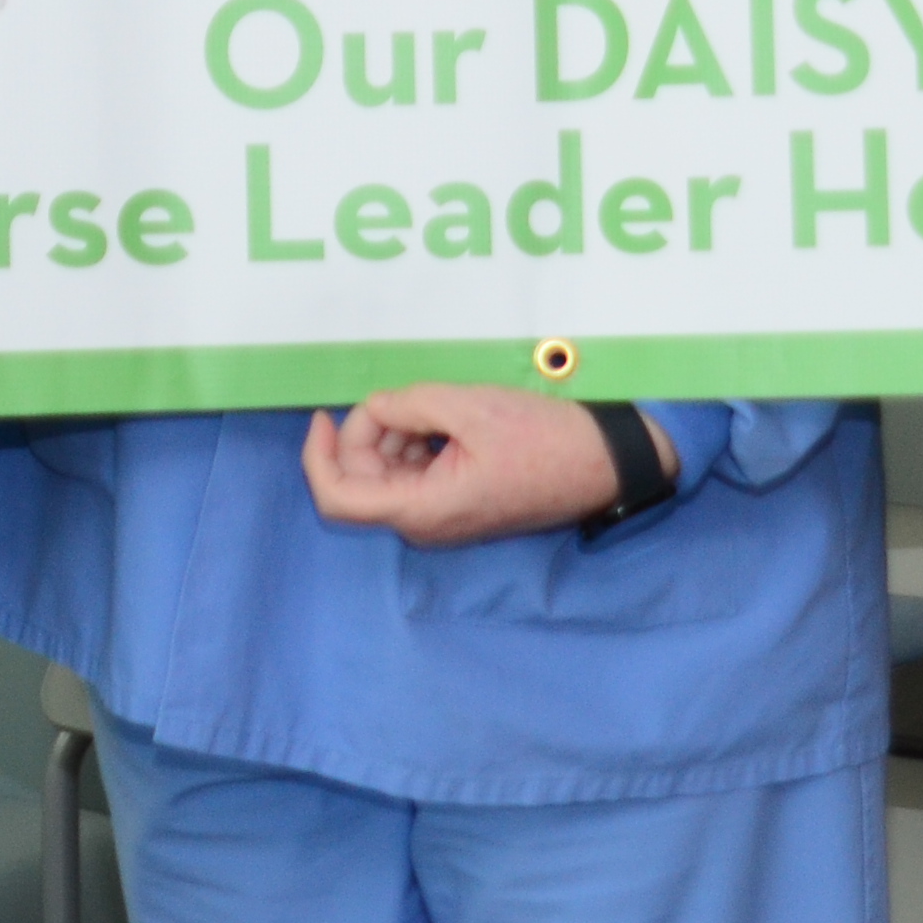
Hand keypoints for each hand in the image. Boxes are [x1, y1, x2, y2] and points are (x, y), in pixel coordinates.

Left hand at [298, 386, 666, 546]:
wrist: (604, 463)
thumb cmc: (541, 438)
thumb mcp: (469, 407)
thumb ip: (410, 406)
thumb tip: (376, 408)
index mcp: (422, 509)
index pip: (338, 497)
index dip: (318, 456)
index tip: (323, 415)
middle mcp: (425, 523)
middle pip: (362, 481)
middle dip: (367, 435)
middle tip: (403, 399)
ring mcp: (443, 519)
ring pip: (388, 477)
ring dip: (394, 438)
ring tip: (435, 407)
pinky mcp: (460, 506)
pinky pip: (417, 477)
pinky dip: (416, 445)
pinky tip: (444, 421)